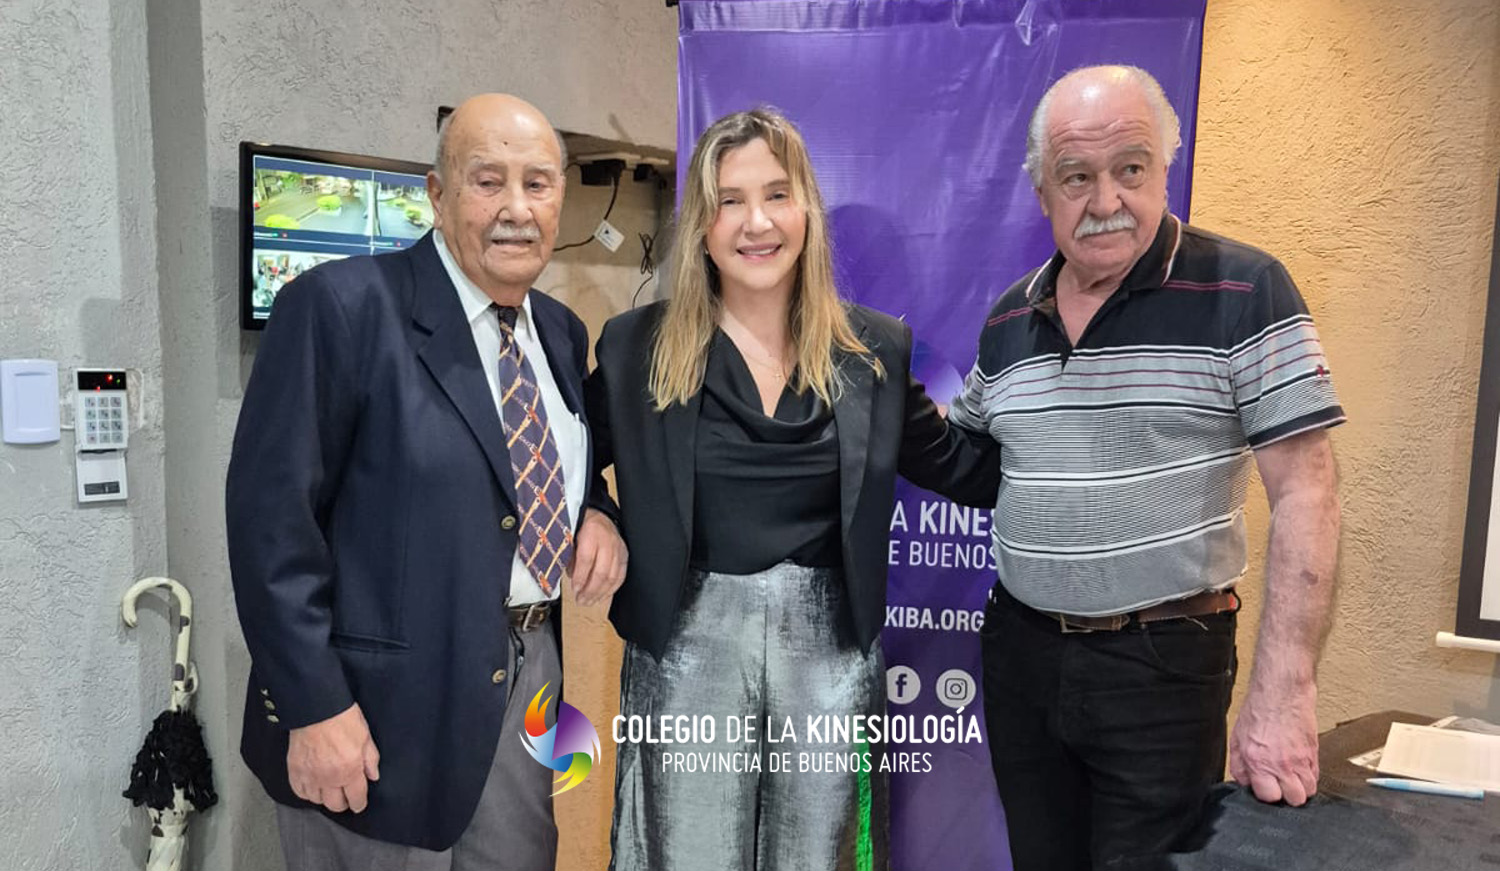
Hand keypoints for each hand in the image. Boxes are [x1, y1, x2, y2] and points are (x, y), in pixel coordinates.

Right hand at [287, 703, 380, 812]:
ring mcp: (309, 776)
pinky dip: (307, 792)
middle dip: (343, 803)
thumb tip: (373, 776)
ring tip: (329, 789)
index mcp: (349, 770)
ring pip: (317, 800)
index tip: (359, 804)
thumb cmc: (342, 717)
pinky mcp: (294, 770)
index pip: (356, 798)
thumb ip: (371, 759)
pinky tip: (313, 785)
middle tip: (345, 796)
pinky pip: (299, 792)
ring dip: (325, 797)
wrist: (316, 707)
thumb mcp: (365, 736)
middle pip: (335, 805)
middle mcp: (329, 778)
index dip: (359, 803)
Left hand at [570, 509, 626, 606]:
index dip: (581, 577)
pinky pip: (620, 577)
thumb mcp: (571, 537)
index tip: (575, 589)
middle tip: (581, 600)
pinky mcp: (625, 556)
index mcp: (592, 532)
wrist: (600, 517)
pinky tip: (602, 597)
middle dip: (590, 590)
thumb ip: (570, 556)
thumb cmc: (582, 527)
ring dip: (600, 593)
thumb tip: (571, 577)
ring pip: (612, 577)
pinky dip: (611, 590)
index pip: (587, 559)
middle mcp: (608, 541)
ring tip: (589, 602)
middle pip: (602, 571)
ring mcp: (619, 549)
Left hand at [1229, 679, 1318, 805]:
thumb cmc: (1259, 710)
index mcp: (1260, 762)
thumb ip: (1239, 765)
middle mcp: (1283, 765)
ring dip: (1300, 787)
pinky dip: (1309, 775)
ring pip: (1309, 790)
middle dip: (1286, 795)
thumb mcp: (1237, 739)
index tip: (1264, 787)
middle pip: (1295, 799)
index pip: (1270, 797)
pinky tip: (1298, 766)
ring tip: (1289, 776)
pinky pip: (1317, 776)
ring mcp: (1302, 760)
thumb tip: (1244, 782)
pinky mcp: (1314, 753)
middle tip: (1279, 784)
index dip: (1266, 794)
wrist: (1282, 692)